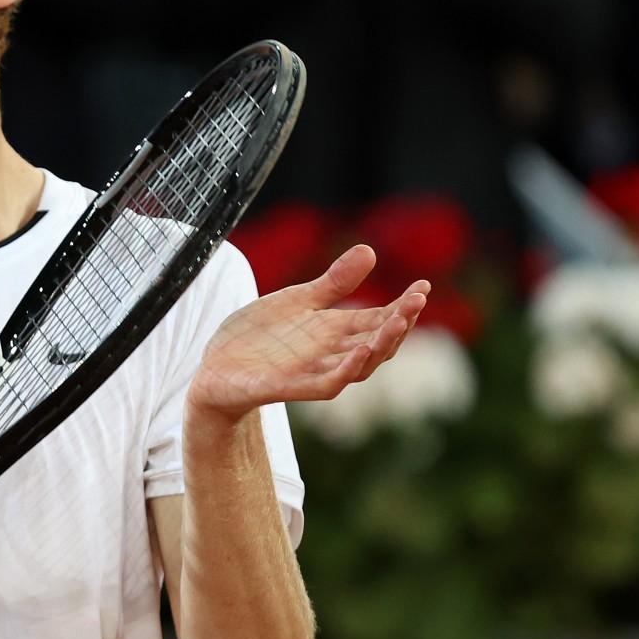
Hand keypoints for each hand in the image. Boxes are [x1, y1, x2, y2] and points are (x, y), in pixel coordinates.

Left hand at [187, 245, 429, 423]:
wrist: (215, 369)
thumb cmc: (259, 338)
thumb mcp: (297, 301)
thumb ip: (333, 282)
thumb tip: (370, 250)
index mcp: (337, 332)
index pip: (379, 319)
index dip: (403, 306)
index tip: (423, 286)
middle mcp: (332, 354)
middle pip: (378, 341)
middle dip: (400, 322)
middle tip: (417, 299)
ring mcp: (314, 372)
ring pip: (361, 364)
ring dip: (382, 344)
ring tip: (398, 321)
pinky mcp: (290, 387)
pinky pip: (328, 384)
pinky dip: (348, 369)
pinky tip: (362, 350)